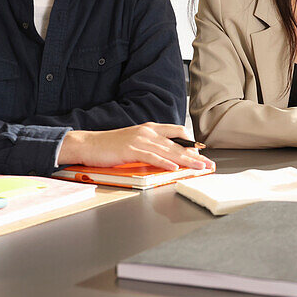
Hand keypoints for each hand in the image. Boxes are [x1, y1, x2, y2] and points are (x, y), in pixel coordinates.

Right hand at [57, 123, 214, 170]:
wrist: (88, 144)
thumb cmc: (111, 146)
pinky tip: (174, 168)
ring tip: (199, 167)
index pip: (178, 132)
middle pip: (178, 143)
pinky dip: (165, 162)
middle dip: (195, 155)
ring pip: (168, 150)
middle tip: (208, 164)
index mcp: (150, 128)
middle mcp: (148, 131)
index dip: (192, 143)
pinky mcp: (130, 149)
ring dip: (186, 160)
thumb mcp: (136, 143)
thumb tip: (169, 158)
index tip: (203, 154)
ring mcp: (139, 139)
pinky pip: (152, 156)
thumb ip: (152, 147)